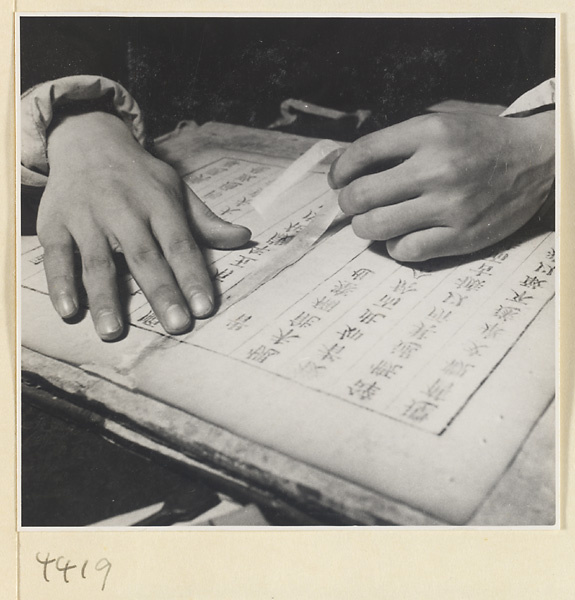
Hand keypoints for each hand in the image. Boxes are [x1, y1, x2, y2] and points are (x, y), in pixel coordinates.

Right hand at [38, 111, 250, 340]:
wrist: (87, 141)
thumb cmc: (140, 176)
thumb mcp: (176, 190)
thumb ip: (206, 221)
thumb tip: (244, 237)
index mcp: (159, 203)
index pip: (180, 245)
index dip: (193, 277)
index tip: (205, 308)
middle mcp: (124, 210)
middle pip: (145, 257)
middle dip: (162, 293)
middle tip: (176, 325)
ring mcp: (87, 217)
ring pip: (98, 262)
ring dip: (106, 298)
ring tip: (114, 331)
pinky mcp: (54, 223)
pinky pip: (57, 256)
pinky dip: (61, 284)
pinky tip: (70, 311)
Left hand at [328, 110, 554, 261]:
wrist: (537, 160)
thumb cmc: (481, 143)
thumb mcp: (441, 125)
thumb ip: (398, 143)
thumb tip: (348, 168)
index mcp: (430, 133)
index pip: (364, 152)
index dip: (341, 170)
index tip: (337, 180)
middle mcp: (438, 168)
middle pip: (363, 194)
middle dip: (347, 203)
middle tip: (351, 205)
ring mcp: (450, 206)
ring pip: (378, 226)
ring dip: (364, 227)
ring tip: (370, 223)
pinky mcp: (462, 236)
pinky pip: (406, 250)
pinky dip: (393, 246)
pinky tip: (399, 237)